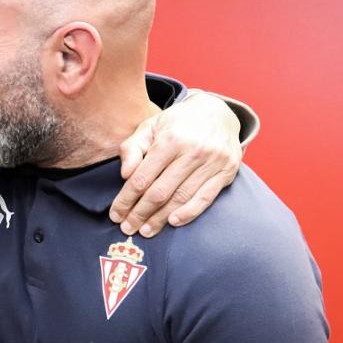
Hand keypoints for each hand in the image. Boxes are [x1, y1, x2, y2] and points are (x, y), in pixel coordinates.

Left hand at [109, 90, 242, 236]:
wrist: (218, 112)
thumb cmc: (176, 123)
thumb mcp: (150, 126)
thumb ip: (132, 148)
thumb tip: (125, 175)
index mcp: (170, 139)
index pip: (142, 178)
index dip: (126, 199)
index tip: (115, 214)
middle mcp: (193, 151)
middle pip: (160, 192)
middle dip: (140, 213)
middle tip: (127, 228)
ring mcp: (212, 162)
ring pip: (181, 198)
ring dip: (161, 218)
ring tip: (145, 230)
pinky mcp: (226, 171)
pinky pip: (206, 198)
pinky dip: (189, 213)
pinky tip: (173, 222)